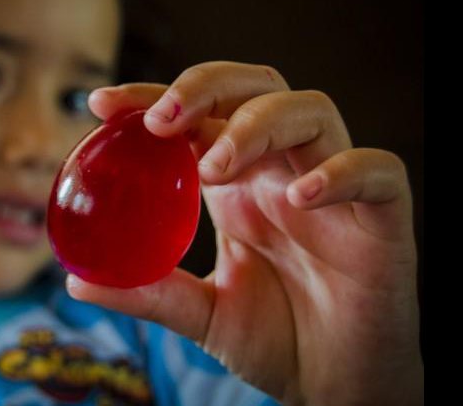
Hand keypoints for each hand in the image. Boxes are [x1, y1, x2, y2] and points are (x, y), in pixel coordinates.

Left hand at [66, 62, 422, 404]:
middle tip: (160, 119)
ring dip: (258, 123)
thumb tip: (78, 279)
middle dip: (205, 87)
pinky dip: (340, 172)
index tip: (102, 104)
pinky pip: (378, 171)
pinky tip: (299, 197)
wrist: (336, 384)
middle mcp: (283, 172)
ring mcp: (334, 190)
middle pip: (256, 87)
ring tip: (214, 167)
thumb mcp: (201, 314)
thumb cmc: (276, 339)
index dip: (153, 96)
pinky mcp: (384, 218)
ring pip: (311, 110)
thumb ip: (149, 292)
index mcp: (239, 184)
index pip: (198, 115)